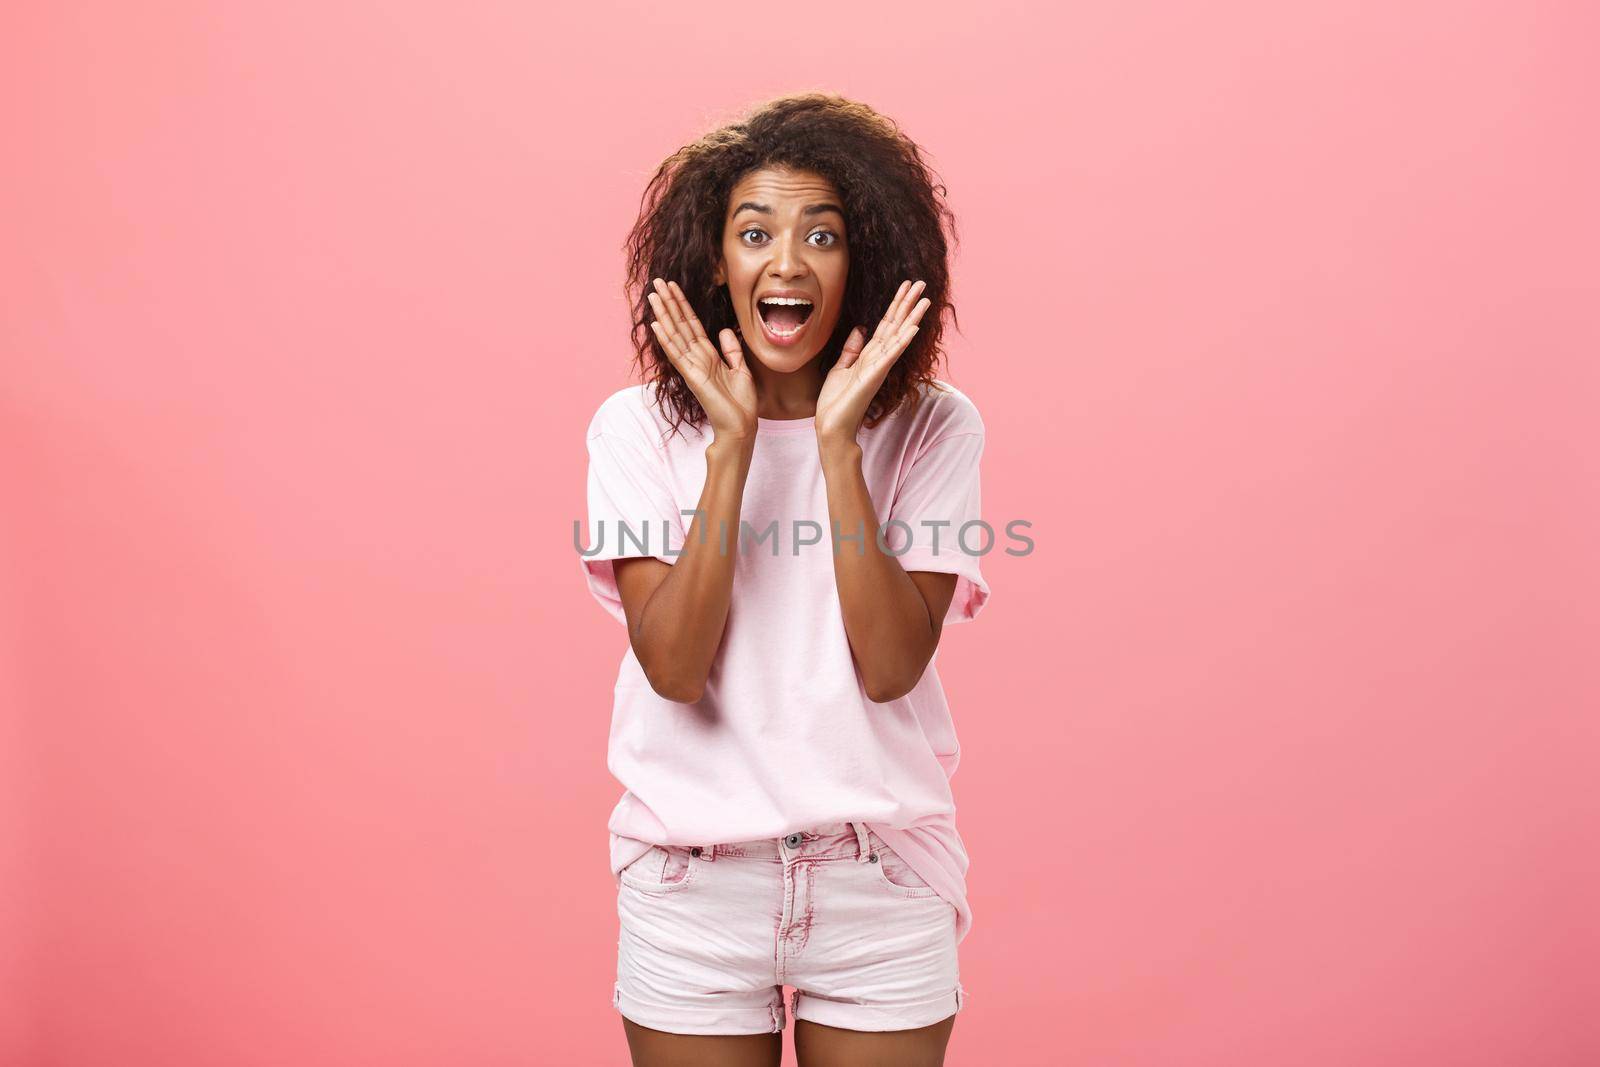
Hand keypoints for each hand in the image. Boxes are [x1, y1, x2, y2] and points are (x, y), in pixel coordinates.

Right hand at [647, 278, 757, 440]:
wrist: (741, 426)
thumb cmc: (741, 403)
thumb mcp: (741, 369)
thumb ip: (731, 349)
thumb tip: (723, 330)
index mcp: (708, 355)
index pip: (691, 325)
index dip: (682, 305)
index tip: (673, 287)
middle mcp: (697, 358)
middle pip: (679, 325)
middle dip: (669, 302)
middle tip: (657, 282)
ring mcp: (692, 367)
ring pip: (675, 335)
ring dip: (664, 315)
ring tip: (653, 296)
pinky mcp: (692, 377)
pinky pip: (677, 355)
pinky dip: (667, 340)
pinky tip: (656, 325)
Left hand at [815, 279, 930, 444]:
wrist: (832, 425)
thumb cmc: (836, 401)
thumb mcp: (840, 367)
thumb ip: (851, 348)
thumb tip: (861, 328)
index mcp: (869, 355)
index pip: (886, 325)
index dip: (896, 305)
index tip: (905, 287)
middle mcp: (878, 358)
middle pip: (896, 325)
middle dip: (908, 304)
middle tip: (921, 283)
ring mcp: (879, 367)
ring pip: (899, 336)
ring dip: (912, 317)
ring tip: (925, 299)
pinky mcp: (874, 376)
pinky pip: (890, 355)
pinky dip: (902, 341)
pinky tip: (912, 327)